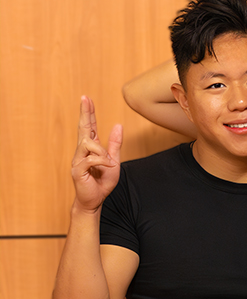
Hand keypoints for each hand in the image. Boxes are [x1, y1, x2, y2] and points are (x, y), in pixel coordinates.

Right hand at [71, 96, 122, 211]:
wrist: (95, 200)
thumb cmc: (102, 181)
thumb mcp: (114, 160)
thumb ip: (115, 144)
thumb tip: (117, 125)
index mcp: (90, 148)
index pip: (88, 127)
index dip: (88, 113)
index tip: (86, 99)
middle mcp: (81, 152)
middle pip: (83, 129)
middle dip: (85, 113)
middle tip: (85, 98)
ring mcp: (78, 160)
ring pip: (88, 144)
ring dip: (102, 151)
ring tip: (109, 162)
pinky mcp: (77, 170)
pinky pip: (90, 159)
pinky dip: (102, 161)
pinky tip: (107, 166)